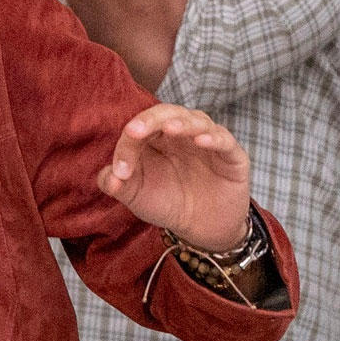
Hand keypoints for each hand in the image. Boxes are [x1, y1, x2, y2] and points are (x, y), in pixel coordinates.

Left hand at [97, 103, 252, 251]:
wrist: (201, 228)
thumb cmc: (166, 203)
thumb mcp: (136, 196)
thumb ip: (115, 184)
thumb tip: (107, 178)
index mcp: (154, 138)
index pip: (138, 128)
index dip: (127, 144)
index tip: (120, 171)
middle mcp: (181, 134)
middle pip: (166, 113)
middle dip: (150, 119)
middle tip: (135, 131)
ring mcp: (207, 143)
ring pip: (197, 120)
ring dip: (182, 122)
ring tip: (170, 128)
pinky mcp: (232, 156)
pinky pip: (225, 140)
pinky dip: (214, 137)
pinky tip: (201, 141)